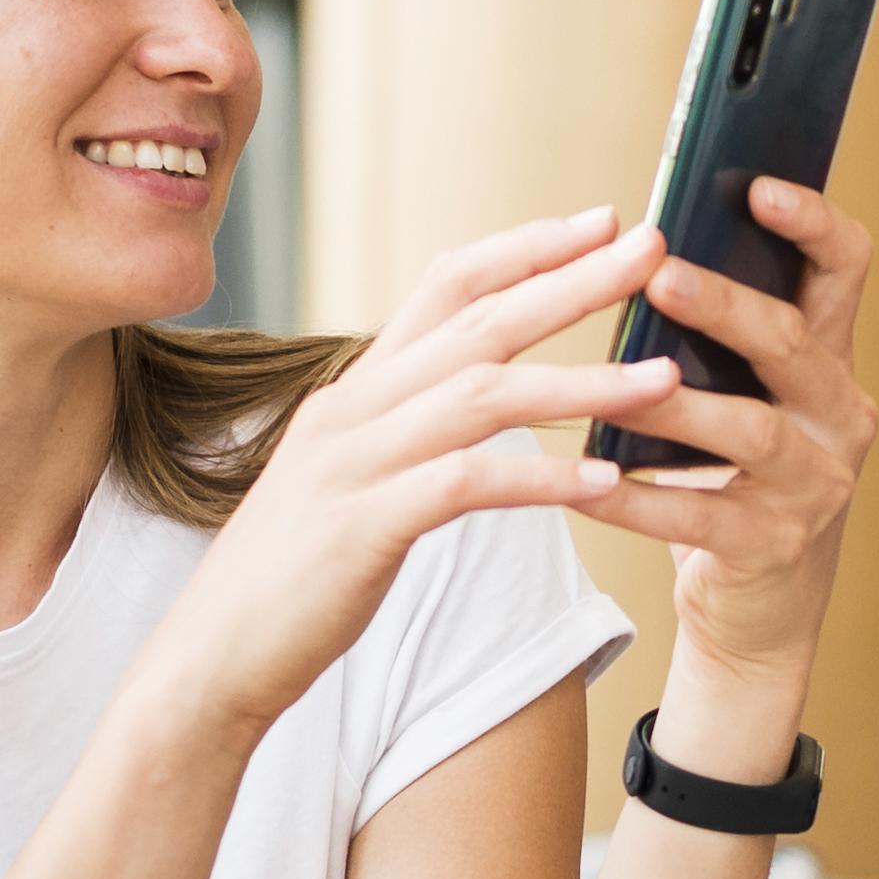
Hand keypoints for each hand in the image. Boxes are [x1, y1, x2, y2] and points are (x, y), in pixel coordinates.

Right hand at [137, 207, 676, 736]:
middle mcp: (353, 409)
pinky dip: (539, 480)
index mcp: (356, 390)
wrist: (211, 657)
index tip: (601, 221)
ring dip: (583, 381)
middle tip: (654, 246)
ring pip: (483, 395)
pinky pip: (465, 487)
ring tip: (666, 377)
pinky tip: (603, 480)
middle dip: (573, 280)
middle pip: (478, 321)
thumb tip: (479, 401)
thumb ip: (408, 432)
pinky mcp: (361, 528)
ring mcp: (354, 464)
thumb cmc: (296, 578)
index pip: (445, 285)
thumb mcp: (353, 480)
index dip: (526, 248)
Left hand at [577, 178, 878, 719]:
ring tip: (612, 384)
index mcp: (829, 360)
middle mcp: (840, 415)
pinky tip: (585, 485)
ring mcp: (817, 486)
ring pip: (750, 431)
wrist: (757, 607)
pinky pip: (700, 517)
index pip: (847, 269)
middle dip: (726, 306)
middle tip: (660, 275)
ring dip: (675, 405)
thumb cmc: (729, 478)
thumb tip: (638, 253)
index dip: (813, 223)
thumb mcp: (738, 397)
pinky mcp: (776, 548)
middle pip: (790, 342)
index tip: (758, 187)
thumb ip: (712, 337)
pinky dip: (638, 500)